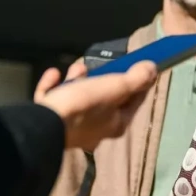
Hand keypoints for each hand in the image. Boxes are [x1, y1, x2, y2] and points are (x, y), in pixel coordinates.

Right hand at [35, 61, 156, 150]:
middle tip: (100, 66)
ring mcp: (72, 128)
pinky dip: (54, 86)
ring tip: (76, 69)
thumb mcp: (115, 88)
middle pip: (104, 99)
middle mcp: (96, 130)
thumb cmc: (84, 106)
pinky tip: (53, 75)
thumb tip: (153, 69)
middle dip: (102, 78)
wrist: (42, 126)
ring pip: (78, 98)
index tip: (139, 64)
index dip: (139, 81)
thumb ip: (136, 79)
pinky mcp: (49, 123)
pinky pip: (55, 100)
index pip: (134, 100)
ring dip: (77, 79)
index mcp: (116, 124)